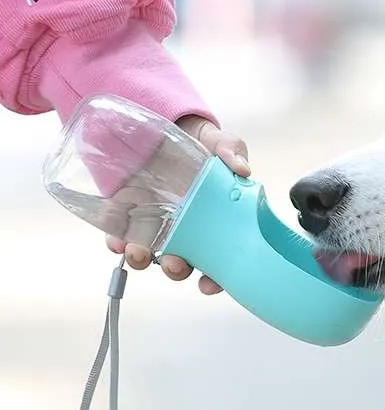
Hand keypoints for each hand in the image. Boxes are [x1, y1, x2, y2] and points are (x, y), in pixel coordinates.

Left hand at [105, 115, 249, 294]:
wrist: (162, 125)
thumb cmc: (198, 142)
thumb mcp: (220, 142)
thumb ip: (232, 151)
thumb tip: (243, 169)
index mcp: (213, 219)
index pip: (219, 256)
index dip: (217, 276)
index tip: (211, 284)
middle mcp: (184, 228)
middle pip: (182, 261)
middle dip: (177, 269)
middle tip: (176, 265)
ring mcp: (154, 223)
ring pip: (149, 253)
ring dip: (144, 259)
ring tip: (140, 254)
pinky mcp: (126, 214)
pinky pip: (119, 235)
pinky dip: (116, 243)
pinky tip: (117, 242)